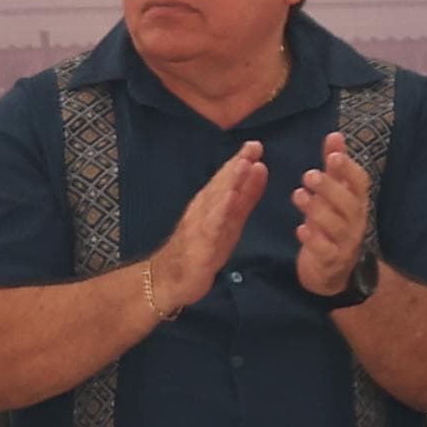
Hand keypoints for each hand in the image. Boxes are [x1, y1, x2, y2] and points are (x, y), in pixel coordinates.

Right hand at [148, 141, 266, 312]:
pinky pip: (211, 225)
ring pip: (216, 200)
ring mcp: (199, 226)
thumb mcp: (228, 222)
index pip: (226, 180)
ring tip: (244, 164)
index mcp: (210, 205)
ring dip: (230, 181)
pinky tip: (230, 198)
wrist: (168, 281)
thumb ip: (244, 198)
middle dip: (237, 165)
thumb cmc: (198, 252)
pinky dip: (221, 209)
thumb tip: (258, 170)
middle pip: (221, 185)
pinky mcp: (200, 244)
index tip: (255, 145)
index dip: (240, 162)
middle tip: (253, 146)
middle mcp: (202, 211)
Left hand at [292, 131, 373, 299]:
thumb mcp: (333, 195)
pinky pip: (325, 250)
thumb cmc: (331, 226)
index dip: (348, 169)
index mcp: (356, 203)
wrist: (331, 270)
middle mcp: (355, 222)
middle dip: (330, 188)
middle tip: (309, 175)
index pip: (360, 183)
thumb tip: (335, 135)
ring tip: (297, 195)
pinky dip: (313, 239)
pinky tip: (300, 229)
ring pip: (336, 226)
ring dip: (317, 210)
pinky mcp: (331, 261)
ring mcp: (345, 243)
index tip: (333, 155)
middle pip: (349, 203)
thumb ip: (334, 168)